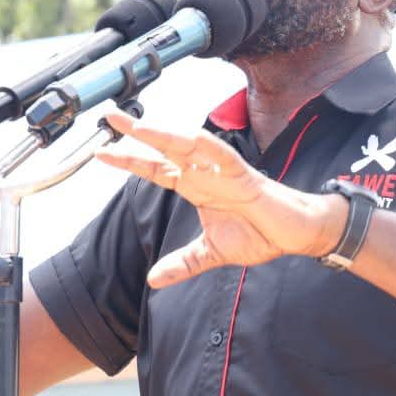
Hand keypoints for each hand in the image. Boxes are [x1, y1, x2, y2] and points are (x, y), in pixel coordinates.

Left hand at [96, 111, 342, 287]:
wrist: (294, 234)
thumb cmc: (258, 234)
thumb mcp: (210, 254)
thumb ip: (183, 263)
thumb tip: (154, 279)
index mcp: (195, 187)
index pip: (155, 169)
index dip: (129, 161)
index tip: (102, 152)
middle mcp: (204, 173)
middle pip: (165, 148)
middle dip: (138, 132)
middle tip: (111, 116)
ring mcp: (222, 171)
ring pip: (188, 146)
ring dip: (164, 135)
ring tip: (140, 125)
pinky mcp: (245, 176)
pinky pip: (224, 157)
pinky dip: (208, 147)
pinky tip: (190, 137)